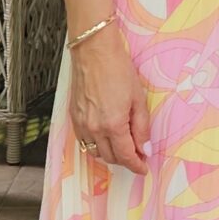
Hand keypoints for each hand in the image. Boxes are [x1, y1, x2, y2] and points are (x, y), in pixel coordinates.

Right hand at [69, 31, 152, 173]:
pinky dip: (96, 145)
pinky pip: (84, 141)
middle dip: (125, 160)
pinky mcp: (73, 117)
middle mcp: (94, 128)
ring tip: (122, 146)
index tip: (144, 168)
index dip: (136, 165)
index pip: (126, 156)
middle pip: (110, 157)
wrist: (94, 52)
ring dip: (110, 154)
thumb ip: (141, 127)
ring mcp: (81, 124)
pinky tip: (105, 137)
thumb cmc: (118, 70)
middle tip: (137, 154)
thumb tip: (145, 148)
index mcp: (113, 125)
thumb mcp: (138, 99)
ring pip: (95, 152)